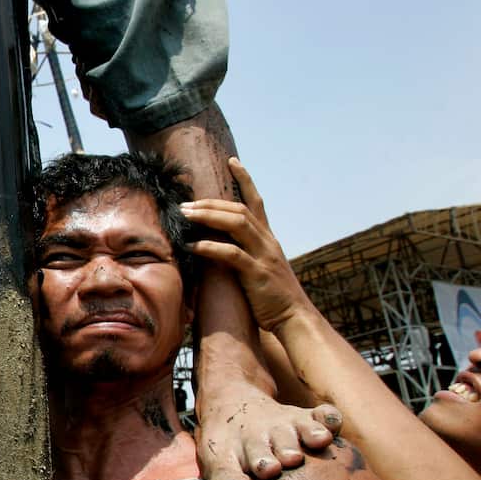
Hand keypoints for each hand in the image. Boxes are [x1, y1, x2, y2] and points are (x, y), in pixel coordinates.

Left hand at [180, 158, 313, 334]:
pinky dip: (211, 248)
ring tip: (184, 216)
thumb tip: (220, 245)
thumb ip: (245, 254)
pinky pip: (232, 254)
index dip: (245, 180)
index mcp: (268, 239)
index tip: (232, 161)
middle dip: (211, 202)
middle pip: (239, 209)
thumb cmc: (273, 297)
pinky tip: (192, 246)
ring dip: (208, 217)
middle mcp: (268, 242)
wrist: (295, 318)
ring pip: (237, 224)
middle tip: (185, 203)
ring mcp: (265, 256)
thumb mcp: (259, 269)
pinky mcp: (258, 274)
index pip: (257, 201)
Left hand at [196, 385, 342, 479]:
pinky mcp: (306, 418)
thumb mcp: (217, 467)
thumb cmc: (229, 450)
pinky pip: (320, 415)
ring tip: (316, 442)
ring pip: (293, 432)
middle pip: (261, 449)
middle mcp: (256, 438)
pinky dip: (328, 417)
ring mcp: (282, 427)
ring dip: (304, 436)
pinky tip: (333, 423)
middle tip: (270, 468)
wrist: (233, 404)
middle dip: (266, 460)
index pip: (225, 470)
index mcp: (228, 454)